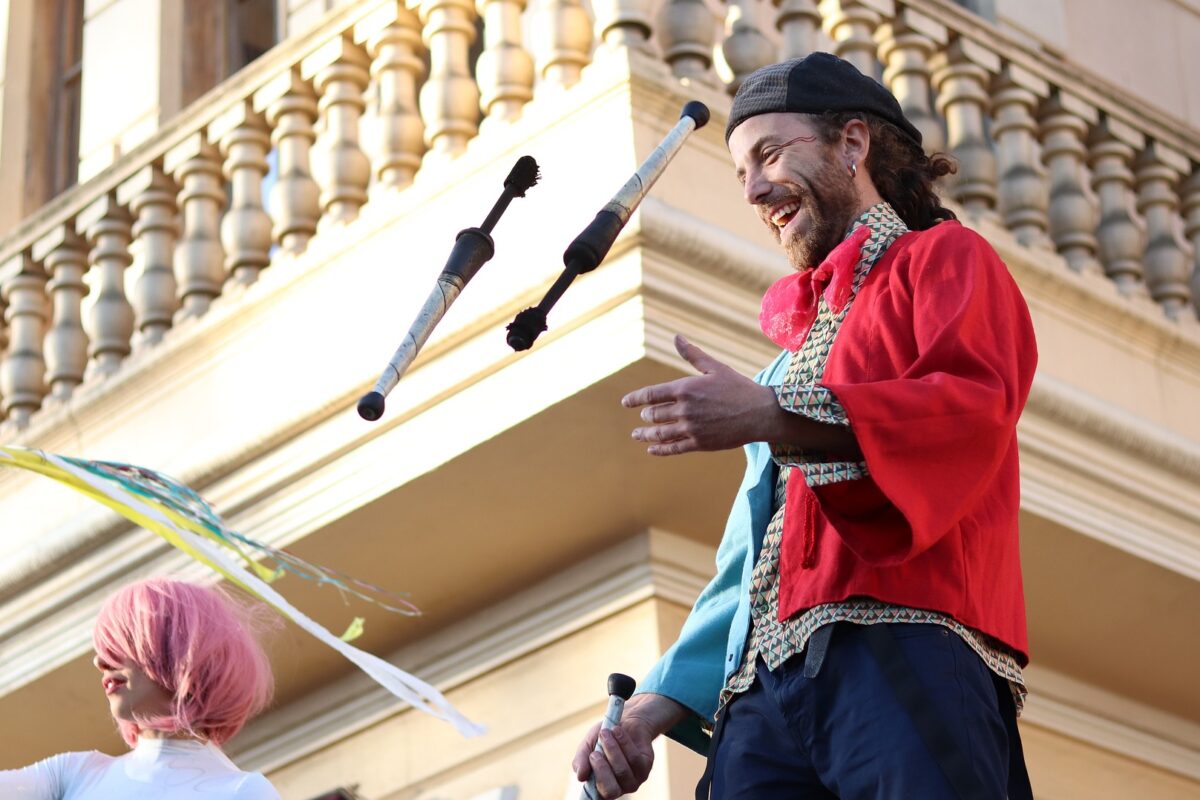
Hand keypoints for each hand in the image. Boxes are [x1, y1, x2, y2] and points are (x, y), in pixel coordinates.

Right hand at [571, 693, 687, 797]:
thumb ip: (581, 760)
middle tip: (594, 753)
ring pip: (622, 771)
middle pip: (611, 790)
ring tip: (604, 733)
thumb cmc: (603, 738)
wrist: (624, 721)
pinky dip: (623, 742)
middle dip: (601, 770)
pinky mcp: (646, 766)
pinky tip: (617, 730)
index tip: (587, 767)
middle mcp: (620, 788)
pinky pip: (634, 758)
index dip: (594, 787)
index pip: (600, 797)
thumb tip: (580, 776)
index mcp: (603, 787)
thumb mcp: (587, 746)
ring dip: (611, 750)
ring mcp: (635, 779)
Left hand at [622, 335, 782, 455]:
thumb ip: (692, 354)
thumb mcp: (715, 367)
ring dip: (645, 435)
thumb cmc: (738, 387)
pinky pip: (674, 448)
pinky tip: (652, 449)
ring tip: (637, 435)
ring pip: (660, 434)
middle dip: (645, 416)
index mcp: (685, 389)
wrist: (760, 413)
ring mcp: (691, 428)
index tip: (626, 402)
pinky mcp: (700, 444)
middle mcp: (684, 410)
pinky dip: (660, 450)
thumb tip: (676, 337)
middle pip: (654, 415)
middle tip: (643, 417)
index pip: (651, 395)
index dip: (635, 399)